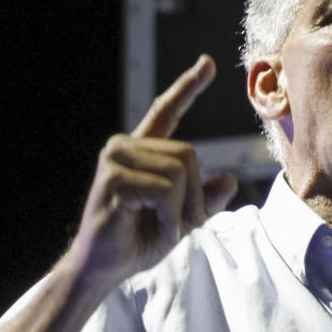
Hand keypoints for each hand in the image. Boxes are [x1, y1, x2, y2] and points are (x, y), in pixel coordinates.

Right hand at [67, 55, 238, 289]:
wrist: (104, 269)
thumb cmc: (139, 240)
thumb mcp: (183, 219)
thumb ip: (205, 198)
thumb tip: (228, 180)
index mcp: (142, 150)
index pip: (166, 110)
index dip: (188, 87)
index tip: (207, 62)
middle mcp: (125, 146)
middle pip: (188, 155)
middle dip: (194, 196)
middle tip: (181, 225)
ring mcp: (115, 160)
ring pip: (178, 172)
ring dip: (181, 211)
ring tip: (161, 227)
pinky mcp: (112, 179)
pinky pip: (165, 192)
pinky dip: (169, 219)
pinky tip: (151, 229)